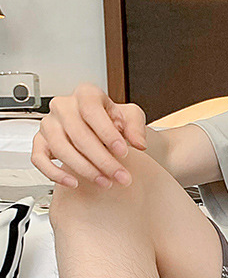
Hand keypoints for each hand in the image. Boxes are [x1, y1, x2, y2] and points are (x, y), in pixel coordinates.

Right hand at [31, 83, 147, 189]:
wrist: (99, 127)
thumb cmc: (112, 119)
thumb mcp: (131, 116)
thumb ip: (136, 127)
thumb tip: (138, 143)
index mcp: (86, 94)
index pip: (91, 111)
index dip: (107, 133)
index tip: (123, 152)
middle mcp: (63, 106)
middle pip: (78, 134)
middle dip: (102, 160)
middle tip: (120, 175)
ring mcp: (49, 124)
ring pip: (61, 148)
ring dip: (85, 169)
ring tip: (105, 182)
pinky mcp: (40, 141)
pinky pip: (39, 159)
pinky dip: (54, 173)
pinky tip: (73, 182)